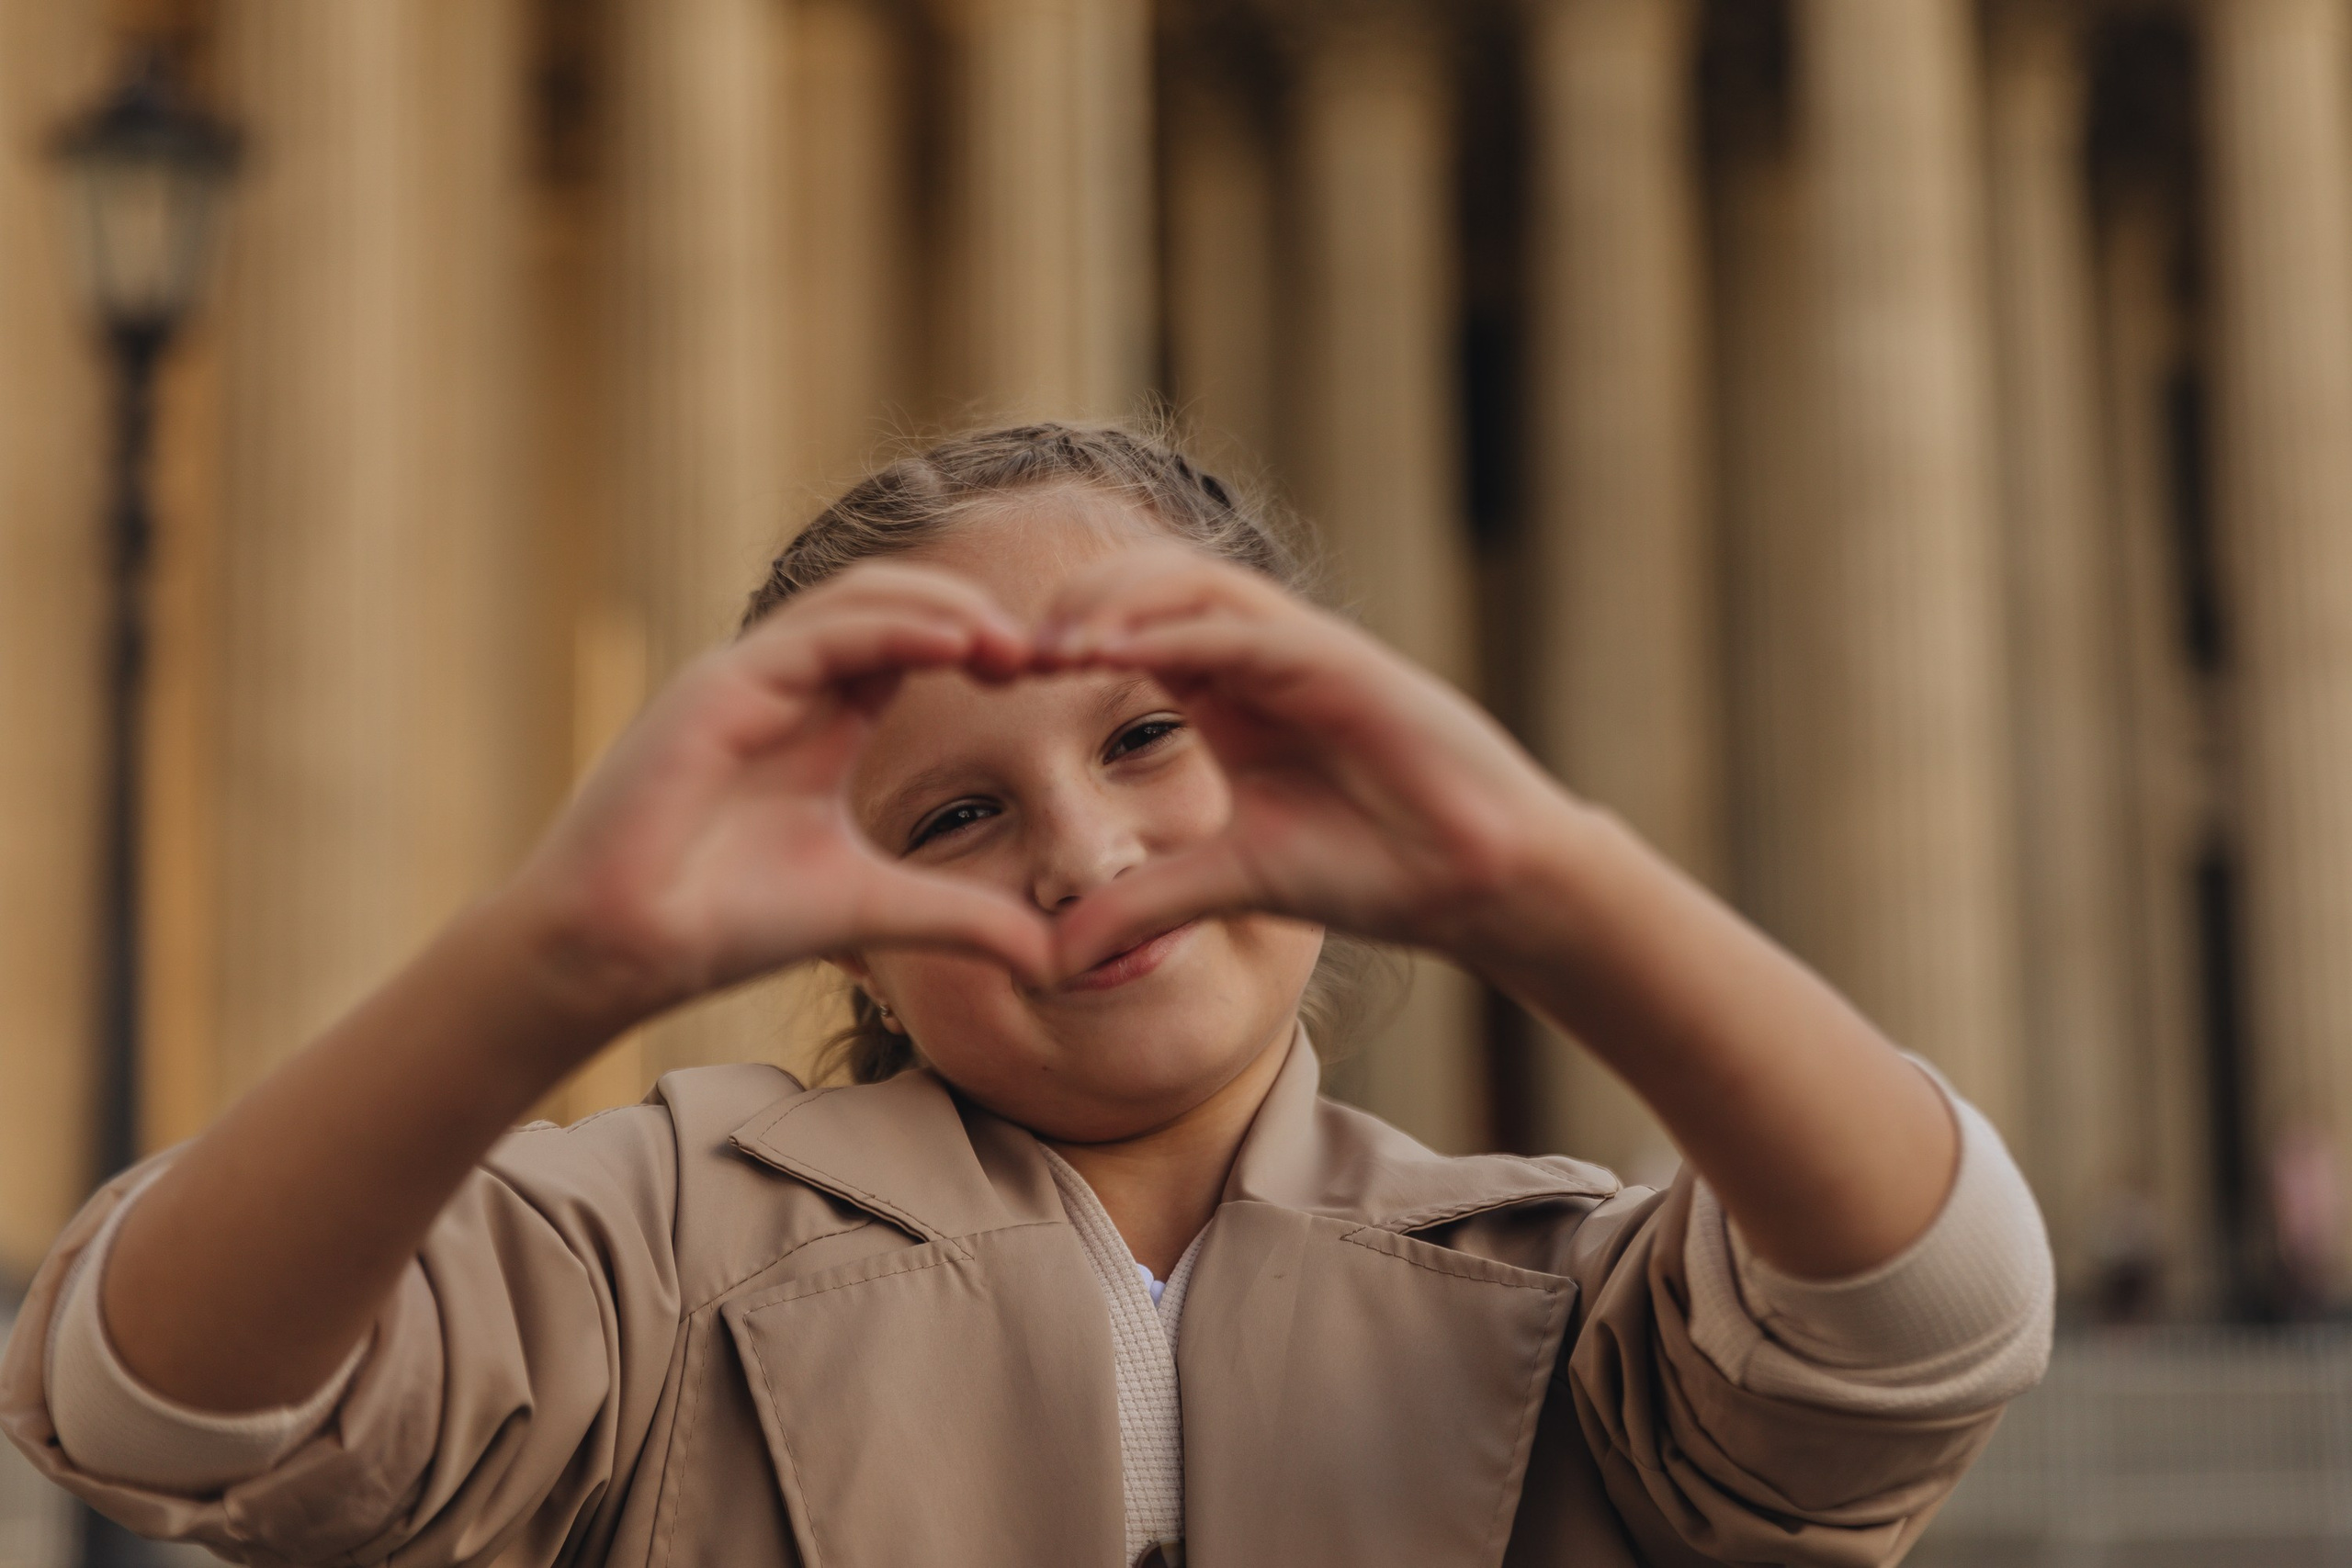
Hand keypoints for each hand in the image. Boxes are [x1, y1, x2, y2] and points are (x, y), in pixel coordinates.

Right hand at [509, 564, 1057, 1025]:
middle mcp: (786, 684)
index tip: (1054, 675)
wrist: (619, 951)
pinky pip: (817, 635)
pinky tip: (956, 643)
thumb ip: (964, 921)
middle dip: (974, 616)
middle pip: (894, 606)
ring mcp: (747, 677)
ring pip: (858, 603)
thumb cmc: (727, 923)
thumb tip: (1055, 959)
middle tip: (1051, 649)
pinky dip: (891, 628)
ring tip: (1013, 641)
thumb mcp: (876, 910)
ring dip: (943, 609)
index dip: (985, 646)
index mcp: (821, 718)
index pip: (912, 643)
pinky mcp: (717, 688)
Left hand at [1036, 548, 1579, 975]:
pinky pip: (1247, 629)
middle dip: (1074, 606)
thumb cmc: (1373, 868)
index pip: (1130, 628)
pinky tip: (1121, 654)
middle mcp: (1259, 656)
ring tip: (1048, 645)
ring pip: (1194, 586)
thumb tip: (1049, 958)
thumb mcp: (1229, 885)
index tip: (995, 677)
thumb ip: (1142, 904)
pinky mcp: (1343, 663)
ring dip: (1116, 604)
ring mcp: (1303, 650)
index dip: (1060, 640)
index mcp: (1228, 691)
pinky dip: (1179, 632)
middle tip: (1004, 652)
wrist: (1478, 882)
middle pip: (1150, 586)